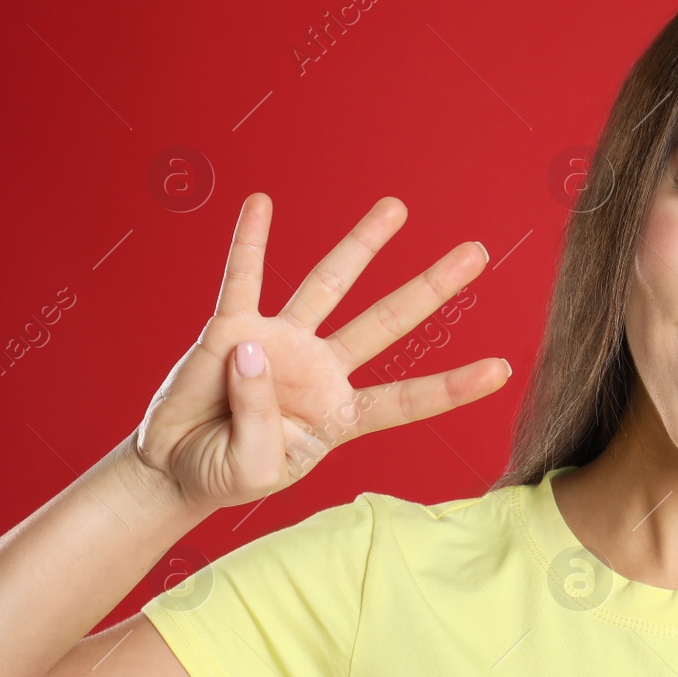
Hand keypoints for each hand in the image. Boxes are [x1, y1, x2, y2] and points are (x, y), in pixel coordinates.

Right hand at [129, 193, 509, 514]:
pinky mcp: (231, 328)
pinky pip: (243, 278)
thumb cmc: (225, 471)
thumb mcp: (254, 468)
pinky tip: (261, 204)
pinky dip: (250, 241)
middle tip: (479, 252)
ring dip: (362, 244)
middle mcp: (322, 369)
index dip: (451, 387)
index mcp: (341, 414)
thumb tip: (254, 350)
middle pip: (389, 321)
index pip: (407, 399)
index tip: (502, 369)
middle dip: (433, 287)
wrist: (175, 467)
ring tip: (396, 207)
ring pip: (330, 284)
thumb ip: (261, 423)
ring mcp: (279, 343)